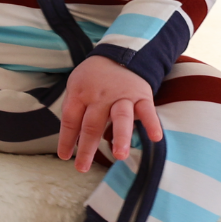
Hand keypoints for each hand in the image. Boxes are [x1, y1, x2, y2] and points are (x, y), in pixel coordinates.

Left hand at [57, 54, 161, 173]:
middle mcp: (100, 96)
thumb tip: (74, 140)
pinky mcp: (141, 96)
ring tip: (119, 155)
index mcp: (80, 94)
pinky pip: (147, 110)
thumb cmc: (93, 78)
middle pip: (92, 124)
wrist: (119, 54)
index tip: (65, 156)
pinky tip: (155, 138)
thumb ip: (75, 111)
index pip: (71, 120)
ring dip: (120, 137)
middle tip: (82, 168)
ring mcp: (121, 96)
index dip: (67, 139)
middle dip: (87, 147)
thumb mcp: (76, 87)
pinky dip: (152, 123)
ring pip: (120, 117)